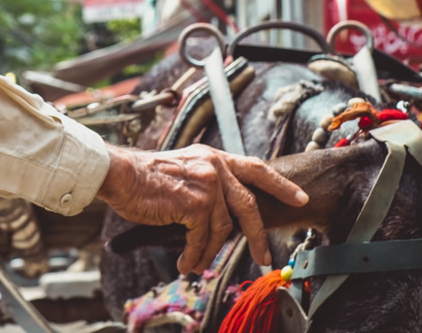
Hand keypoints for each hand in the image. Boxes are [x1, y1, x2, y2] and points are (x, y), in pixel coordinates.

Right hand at [96, 144, 307, 274]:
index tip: (300, 199)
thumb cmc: (144, 176)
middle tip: (264, 256)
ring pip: (221, 229)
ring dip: (208, 252)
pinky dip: (194, 255)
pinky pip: (202, 239)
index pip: (257, 168)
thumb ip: (207, 181)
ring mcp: (208, 185)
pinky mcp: (196, 204)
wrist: (121, 174)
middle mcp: (215, 167)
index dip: (280, 185)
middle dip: (258, 235)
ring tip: (196, 264)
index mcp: (214, 157)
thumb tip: (223, 215)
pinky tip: (184, 262)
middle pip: (248, 206)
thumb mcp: (185, 168)